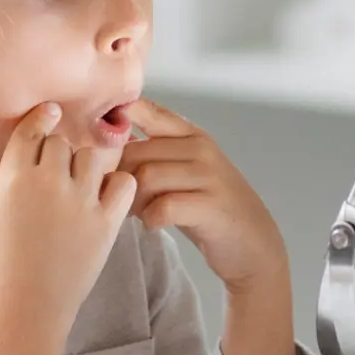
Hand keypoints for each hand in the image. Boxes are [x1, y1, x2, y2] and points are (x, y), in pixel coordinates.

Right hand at [0, 104, 134, 354]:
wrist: (22, 310)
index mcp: (14, 177)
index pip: (33, 129)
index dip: (42, 117)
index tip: (51, 112)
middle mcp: (51, 183)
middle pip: (61, 143)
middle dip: (56, 152)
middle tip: (51, 173)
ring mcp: (81, 202)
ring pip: (92, 158)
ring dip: (83, 166)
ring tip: (74, 185)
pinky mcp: (106, 223)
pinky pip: (123, 184)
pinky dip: (116, 185)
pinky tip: (100, 198)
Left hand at [120, 98, 298, 354]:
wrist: (252, 242)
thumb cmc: (206, 205)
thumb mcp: (184, 170)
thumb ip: (152, 152)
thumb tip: (102, 143)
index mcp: (191, 134)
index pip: (146, 112)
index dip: (118, 123)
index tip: (102, 147)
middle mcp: (201, 148)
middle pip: (136, 152)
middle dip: (120, 178)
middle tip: (120, 198)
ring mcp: (209, 176)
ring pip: (146, 178)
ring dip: (133, 200)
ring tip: (138, 212)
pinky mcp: (211, 206)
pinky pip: (163, 207)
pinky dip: (151, 219)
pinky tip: (154, 223)